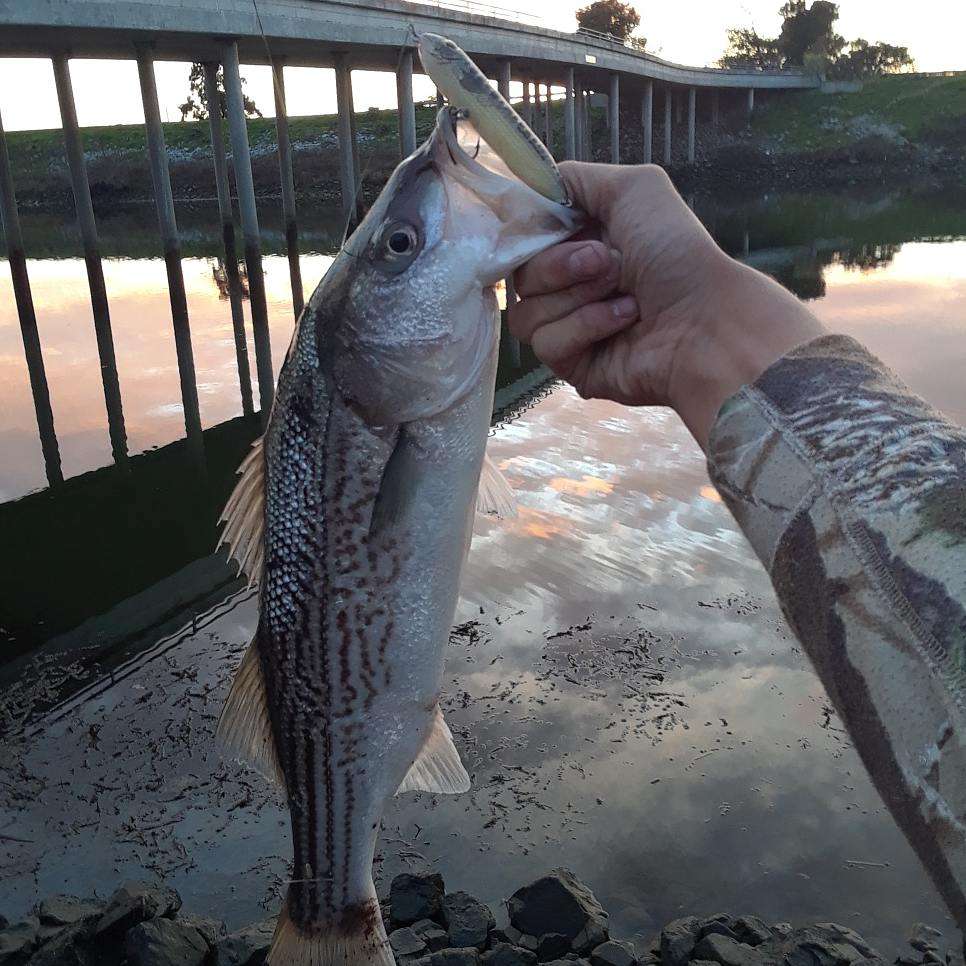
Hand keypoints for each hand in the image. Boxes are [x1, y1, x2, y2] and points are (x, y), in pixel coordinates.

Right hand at [508, 162, 823, 448]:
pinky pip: (546, 343)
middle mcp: (569, 286)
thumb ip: (574, 179)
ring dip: (577, 297)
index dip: (531, 233)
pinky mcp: (571, 365)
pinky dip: (586, 326)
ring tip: (625, 296)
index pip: (523, 239)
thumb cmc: (676, 252)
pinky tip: (624, 321)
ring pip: (525, 313)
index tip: (552, 228)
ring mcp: (568, 328)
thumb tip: (530, 188)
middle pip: (519, 277)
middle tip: (609, 262)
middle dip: (561, 264)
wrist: (704, 319)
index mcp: (579, 243)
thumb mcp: (634, 188)